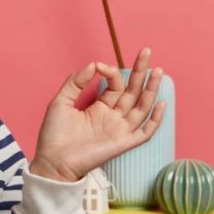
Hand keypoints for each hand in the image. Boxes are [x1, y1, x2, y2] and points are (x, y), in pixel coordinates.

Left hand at [30, 47, 165, 181]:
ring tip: (157, 70)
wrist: (52, 162)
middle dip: (140, 72)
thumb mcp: (60, 102)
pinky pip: (145, 132)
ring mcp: (119, 130)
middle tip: (146, 52)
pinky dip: (155, 120)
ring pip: (141, 107)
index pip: (114, 86)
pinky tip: (161, 103)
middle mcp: (112, 117)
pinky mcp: (123, 143)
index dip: (111, 73)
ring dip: (150, 89)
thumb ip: (75, 82)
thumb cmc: (54, 135)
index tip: (100, 66)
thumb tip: (94, 64)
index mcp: (99, 108)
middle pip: (132, 91)